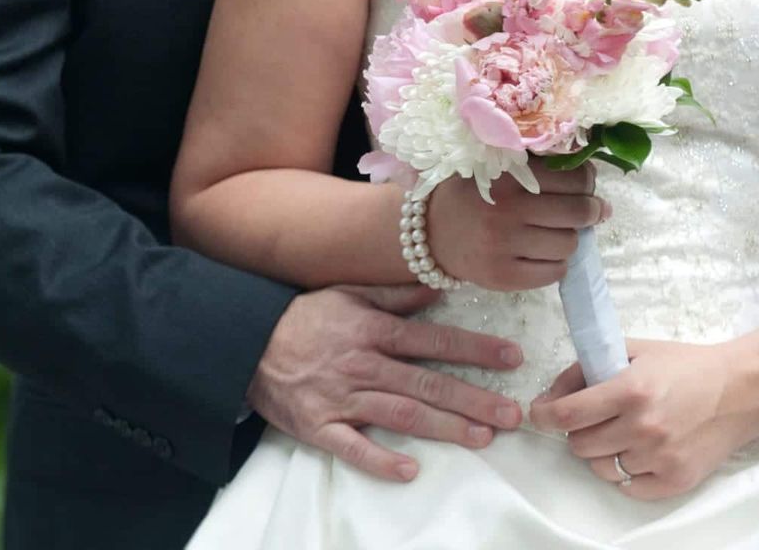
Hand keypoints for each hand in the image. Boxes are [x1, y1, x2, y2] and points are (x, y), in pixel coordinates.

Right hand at [248, 282, 525, 481]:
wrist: (246, 344)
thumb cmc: (304, 318)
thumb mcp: (347, 292)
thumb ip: (393, 292)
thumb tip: (438, 287)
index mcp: (372, 330)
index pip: (433, 340)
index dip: (475, 349)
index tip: (512, 358)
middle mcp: (363, 364)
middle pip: (427, 384)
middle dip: (473, 399)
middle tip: (513, 414)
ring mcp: (342, 398)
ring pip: (401, 414)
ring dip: (443, 427)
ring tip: (482, 438)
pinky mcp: (320, 427)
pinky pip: (352, 448)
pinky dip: (380, 461)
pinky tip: (410, 471)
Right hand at [427, 165, 605, 291]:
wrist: (430, 232)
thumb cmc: (471, 193)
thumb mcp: (495, 165)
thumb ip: (535, 164)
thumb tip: (592, 179)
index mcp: (507, 175)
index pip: (572, 178)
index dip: (587, 180)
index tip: (585, 183)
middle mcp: (506, 210)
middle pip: (577, 212)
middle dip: (591, 210)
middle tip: (591, 209)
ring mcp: (504, 247)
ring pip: (569, 245)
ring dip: (569, 238)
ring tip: (556, 231)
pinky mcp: (503, 276)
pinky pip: (554, 273)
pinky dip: (556, 263)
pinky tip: (542, 253)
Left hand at [527, 338, 758, 500]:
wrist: (739, 391)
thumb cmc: (685, 366)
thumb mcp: (635, 350)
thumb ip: (588, 367)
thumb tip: (552, 394)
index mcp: (630, 390)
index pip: (568, 414)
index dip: (545, 415)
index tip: (540, 413)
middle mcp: (643, 427)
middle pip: (579, 444)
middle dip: (578, 431)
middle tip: (595, 418)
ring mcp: (659, 457)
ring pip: (601, 469)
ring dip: (602, 453)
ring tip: (622, 433)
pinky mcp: (675, 480)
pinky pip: (629, 487)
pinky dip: (627, 473)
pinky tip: (639, 452)